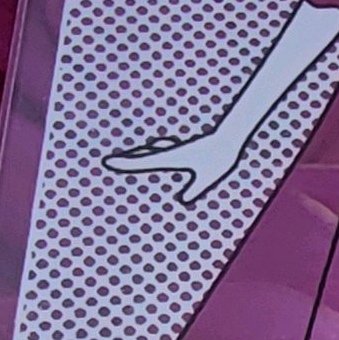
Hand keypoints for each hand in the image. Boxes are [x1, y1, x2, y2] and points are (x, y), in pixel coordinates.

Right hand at [103, 121, 251, 206]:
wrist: (230, 138)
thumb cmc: (220, 158)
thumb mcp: (208, 177)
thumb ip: (194, 188)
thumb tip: (182, 200)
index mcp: (173, 157)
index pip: (144, 161)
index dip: (126, 163)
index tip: (108, 162)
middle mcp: (171, 152)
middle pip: (143, 156)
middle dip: (127, 160)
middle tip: (108, 162)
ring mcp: (177, 151)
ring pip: (153, 153)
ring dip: (139, 156)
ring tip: (124, 159)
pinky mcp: (184, 151)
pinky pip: (164, 153)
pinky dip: (154, 155)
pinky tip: (150, 155)